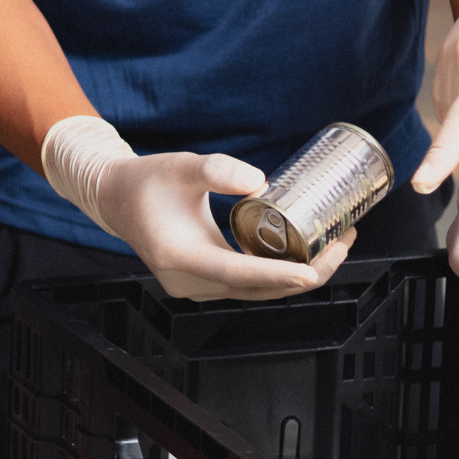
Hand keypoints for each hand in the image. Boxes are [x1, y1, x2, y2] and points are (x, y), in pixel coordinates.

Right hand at [43, 117, 350, 301]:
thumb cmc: (146, 181)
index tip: (314, 268)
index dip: (281, 274)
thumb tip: (259, 181)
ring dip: (298, 276)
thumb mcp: (180, 166)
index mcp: (181, 257)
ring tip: (334, 246)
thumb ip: (217, 169)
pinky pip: (248, 287)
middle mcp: (189, 282)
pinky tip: (304, 255)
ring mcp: (195, 289)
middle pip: (259, 290)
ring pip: (258, 292)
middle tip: (343, 242)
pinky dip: (279, 276)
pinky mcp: (202, 285)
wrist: (115, 199)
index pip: (240, 274)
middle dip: (307, 273)